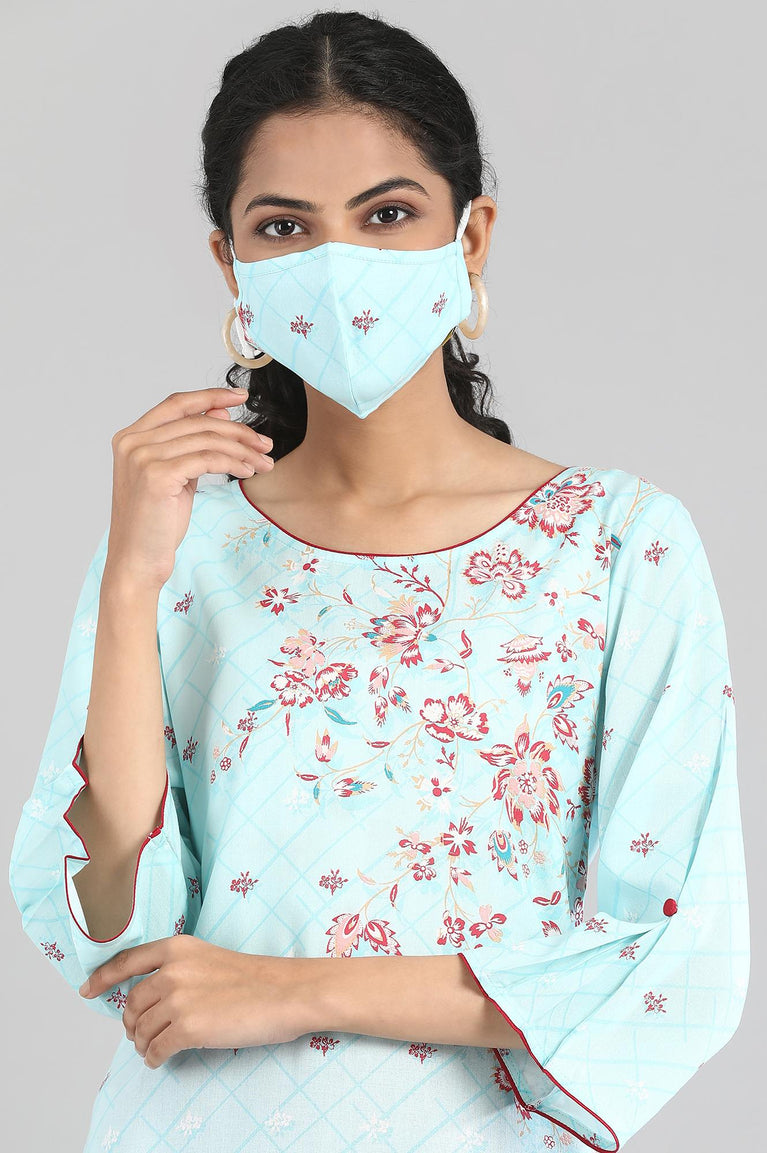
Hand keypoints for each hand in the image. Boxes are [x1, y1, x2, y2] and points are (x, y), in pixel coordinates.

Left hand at [79, 936, 313, 1067]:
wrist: (286, 992)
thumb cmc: (255, 978)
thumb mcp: (210, 959)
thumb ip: (178, 971)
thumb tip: (149, 1000)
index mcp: (177, 947)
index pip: (127, 960)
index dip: (102, 977)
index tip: (88, 990)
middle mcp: (172, 970)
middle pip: (131, 1004)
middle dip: (132, 1023)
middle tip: (140, 1034)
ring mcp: (178, 999)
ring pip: (140, 1030)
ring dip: (142, 1044)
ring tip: (154, 1048)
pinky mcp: (188, 1029)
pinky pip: (155, 1050)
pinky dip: (154, 1059)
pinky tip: (161, 1060)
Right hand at [105, 387, 274, 591]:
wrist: (138, 561)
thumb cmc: (156, 523)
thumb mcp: (177, 475)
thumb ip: (192, 444)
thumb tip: (221, 412)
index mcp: (131, 437)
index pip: (177, 404)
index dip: (210, 396)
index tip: (241, 396)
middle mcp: (132, 442)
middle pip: (197, 421)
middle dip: (237, 431)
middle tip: (265, 443)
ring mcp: (142, 457)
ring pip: (206, 440)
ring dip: (242, 450)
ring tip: (263, 462)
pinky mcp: (157, 476)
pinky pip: (207, 459)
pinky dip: (233, 462)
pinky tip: (247, 471)